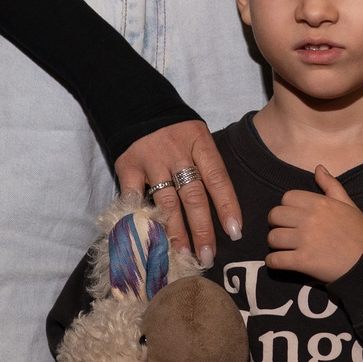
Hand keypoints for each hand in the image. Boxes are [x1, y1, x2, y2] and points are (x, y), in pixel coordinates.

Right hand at [112, 118, 243, 266]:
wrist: (138, 105)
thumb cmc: (176, 130)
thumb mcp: (198, 138)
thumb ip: (207, 167)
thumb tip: (224, 212)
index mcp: (199, 143)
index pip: (218, 178)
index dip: (227, 206)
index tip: (234, 233)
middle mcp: (177, 153)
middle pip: (193, 196)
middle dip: (202, 229)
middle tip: (207, 256)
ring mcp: (151, 160)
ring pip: (166, 202)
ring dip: (175, 232)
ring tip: (183, 254)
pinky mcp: (128, 167)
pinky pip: (136, 198)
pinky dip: (142, 219)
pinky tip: (150, 238)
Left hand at [266, 167, 362, 282]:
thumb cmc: (359, 233)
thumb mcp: (349, 204)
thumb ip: (332, 185)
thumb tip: (318, 168)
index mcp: (320, 203)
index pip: (287, 198)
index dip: (287, 208)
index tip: (293, 218)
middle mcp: (310, 219)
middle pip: (275, 216)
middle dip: (277, 224)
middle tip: (286, 232)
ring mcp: (305, 240)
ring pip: (272, 238)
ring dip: (276, 245)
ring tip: (284, 248)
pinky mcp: (303, 261)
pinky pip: (275, 260)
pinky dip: (273, 262)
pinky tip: (280, 262)